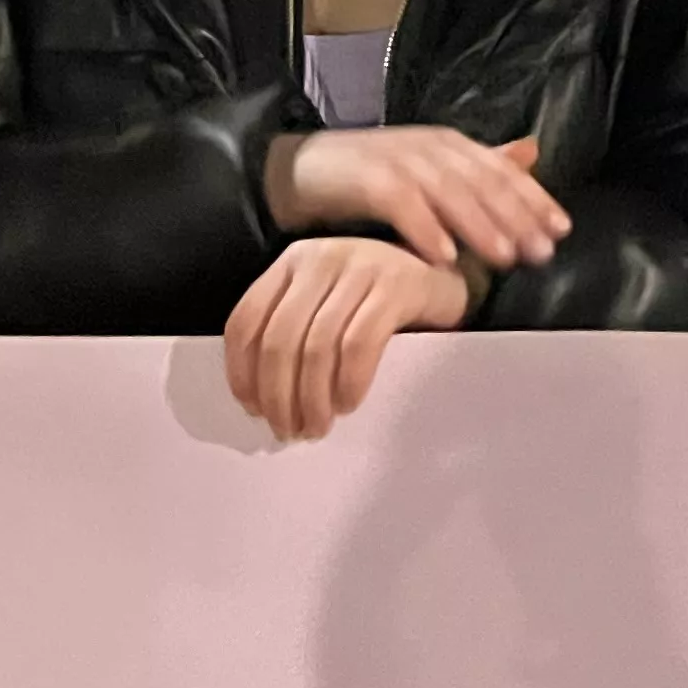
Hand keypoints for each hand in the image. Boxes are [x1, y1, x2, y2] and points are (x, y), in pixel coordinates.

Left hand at [224, 237, 469, 442]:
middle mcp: (322, 257)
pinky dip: (349, 382)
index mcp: (293, 261)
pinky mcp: (398, 283)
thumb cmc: (377, 301)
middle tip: (288, 431)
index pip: (246, 320)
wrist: (445, 275)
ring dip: (312, 398)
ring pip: (317, 346)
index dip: (242, 372)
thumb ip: (294, 330)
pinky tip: (349, 403)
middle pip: (280, 338)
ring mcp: (362, 266)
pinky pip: (359, 344)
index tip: (253, 410)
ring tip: (317, 426)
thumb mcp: (326, 303)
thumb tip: (262, 398)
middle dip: (279, 395)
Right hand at [263, 126, 566, 272]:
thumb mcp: (430, 170)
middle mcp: (430, 147)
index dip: (534, 199)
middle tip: (542, 251)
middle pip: (482, 181)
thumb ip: (477, 167)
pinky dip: (424, 227)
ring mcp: (397, 159)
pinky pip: (401, 203)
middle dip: (516, 217)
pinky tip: (443, 255)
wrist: (297, 171)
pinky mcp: (364, 177)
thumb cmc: (369, 178)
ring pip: (449, 191)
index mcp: (450, 146)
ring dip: (479, 225)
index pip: (501, 172)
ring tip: (503, 256)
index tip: (560, 231)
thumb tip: (532, 152)